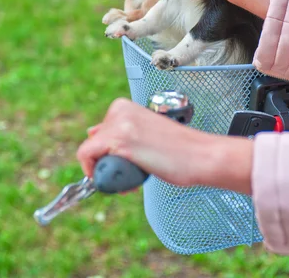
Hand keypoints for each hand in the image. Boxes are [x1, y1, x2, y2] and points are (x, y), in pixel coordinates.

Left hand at [77, 98, 253, 194]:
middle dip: (108, 163)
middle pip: (93, 144)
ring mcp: (118, 123)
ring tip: (134, 177)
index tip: (128, 163)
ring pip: (90, 152)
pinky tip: (123, 183)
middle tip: (134, 172)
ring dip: (108, 171)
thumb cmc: (178, 149)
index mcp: (124, 106)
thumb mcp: (144, 133)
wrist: (200, 155)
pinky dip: (96, 173)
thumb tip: (91, 132)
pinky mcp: (120, 139)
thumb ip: (120, 131)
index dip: (110, 154)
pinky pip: (88, 157)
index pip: (99, 133)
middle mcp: (119, 109)